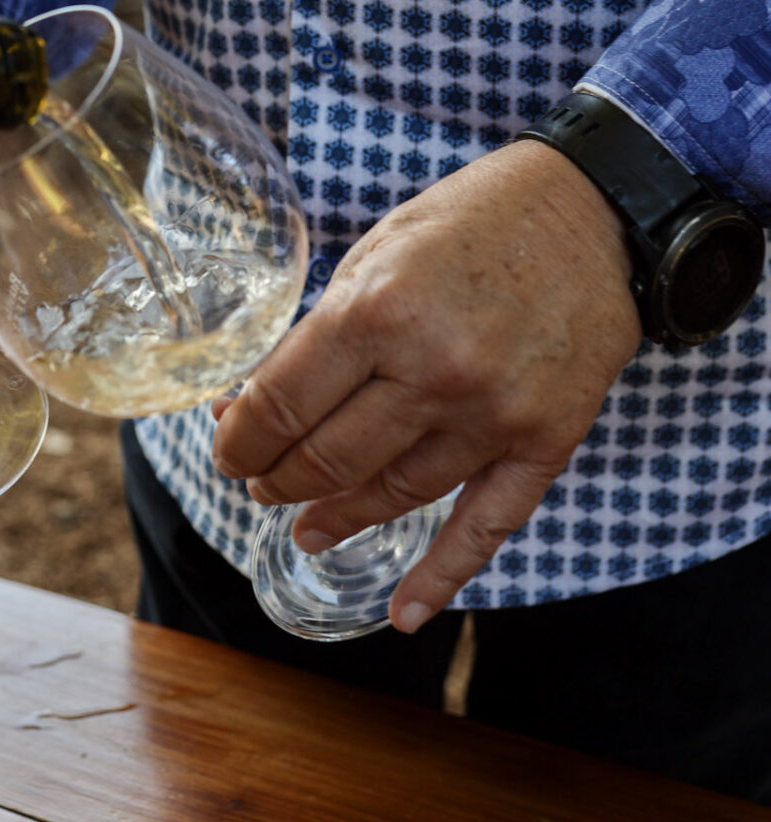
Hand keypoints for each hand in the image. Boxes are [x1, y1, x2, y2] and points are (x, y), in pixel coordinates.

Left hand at [211, 141, 641, 630]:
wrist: (595, 210)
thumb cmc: (471, 221)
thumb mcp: (375, 253)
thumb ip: (320, 333)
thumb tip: (252, 400)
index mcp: (377, 312)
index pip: (280, 407)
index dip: (239, 440)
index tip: (226, 449)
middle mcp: (433, 371)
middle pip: (326, 460)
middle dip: (277, 480)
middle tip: (260, 485)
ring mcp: (493, 414)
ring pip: (392, 496)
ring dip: (337, 517)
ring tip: (308, 525)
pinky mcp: (544, 440)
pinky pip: (486, 526)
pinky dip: (442, 576)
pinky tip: (404, 611)